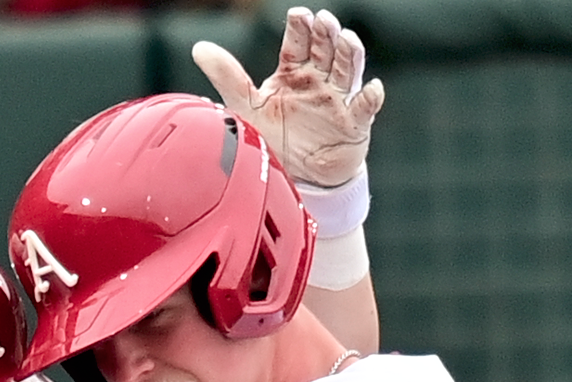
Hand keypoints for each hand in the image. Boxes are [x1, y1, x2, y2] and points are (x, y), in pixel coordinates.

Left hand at [192, 7, 384, 188]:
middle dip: (327, 34)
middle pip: (326, 49)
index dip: (300, 27)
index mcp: (293, 72)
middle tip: (325, 21)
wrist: (297, 176)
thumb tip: (199, 47)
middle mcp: (318, 80)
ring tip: (347, 40)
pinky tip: (372, 88)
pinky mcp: (354, 123)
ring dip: (350, 54)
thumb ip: (227, 76)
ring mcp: (338, 100)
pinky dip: (371, 97)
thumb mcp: (246, 105)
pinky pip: (364, 108)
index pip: (298, 42)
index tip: (298, 15)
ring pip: (348, 70)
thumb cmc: (275, 136)